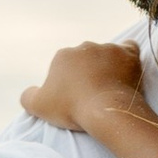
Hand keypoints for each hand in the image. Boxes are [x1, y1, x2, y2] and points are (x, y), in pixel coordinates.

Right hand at [21, 36, 152, 143]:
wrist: (106, 110)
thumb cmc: (71, 108)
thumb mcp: (39, 107)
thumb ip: (28, 97)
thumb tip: (29, 93)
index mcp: (63, 56)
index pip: (65, 67)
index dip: (70, 83)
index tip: (76, 99)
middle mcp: (84, 47)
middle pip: (86, 59)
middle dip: (88, 73)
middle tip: (94, 95)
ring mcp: (107, 49)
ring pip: (106, 54)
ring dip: (108, 67)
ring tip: (111, 87)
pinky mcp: (128, 54)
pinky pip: (129, 49)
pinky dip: (128, 57)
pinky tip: (128, 68)